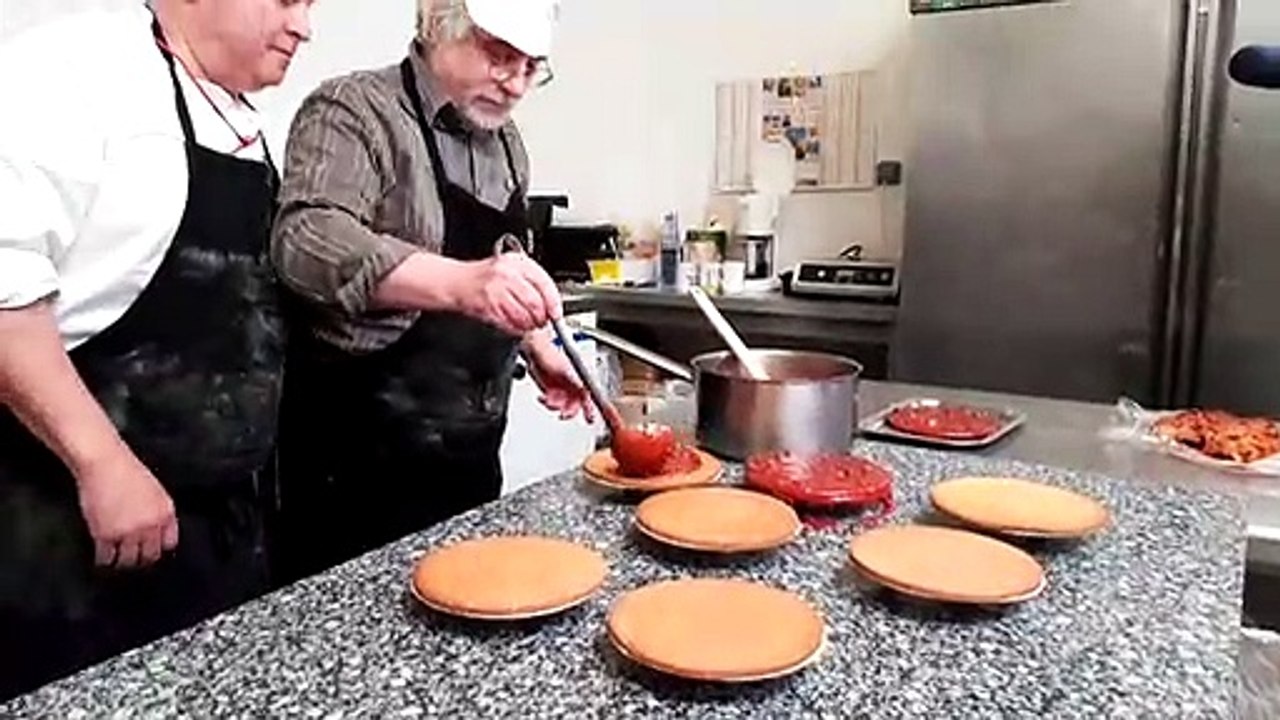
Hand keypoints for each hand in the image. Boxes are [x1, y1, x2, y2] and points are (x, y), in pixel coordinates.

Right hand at [75, 447, 178, 568]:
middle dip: (140, 558)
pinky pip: (106, 558)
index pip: (169, 543)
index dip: (157, 547)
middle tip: (130, 558)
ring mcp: (130, 532)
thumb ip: (157, 512)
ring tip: (115, 560)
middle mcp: (151, 525)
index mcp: (166, 513)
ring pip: (128, 561)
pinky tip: (101, 556)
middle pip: (150, 556)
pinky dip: (103, 559)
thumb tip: (154, 533)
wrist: (104, 463)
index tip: (148, 550)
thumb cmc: (126, 471)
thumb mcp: (155, 491)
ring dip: (121, 562)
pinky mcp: (107, 535)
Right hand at [456, 253, 562, 336]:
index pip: (544, 282)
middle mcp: (507, 274)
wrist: (456, 282)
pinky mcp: (487, 306)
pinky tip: (516, 326)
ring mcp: (496, 290)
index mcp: (517, 262)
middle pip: (535, 301)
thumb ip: (531, 283)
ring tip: (529, 325)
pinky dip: (516, 329)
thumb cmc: (484, 277)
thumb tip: (551, 305)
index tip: (556, 313)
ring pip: (523, 314)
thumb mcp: (510, 270)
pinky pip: (509, 323)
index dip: (553, 301)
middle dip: (542, 317)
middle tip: (542, 322)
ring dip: (529, 325)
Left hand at [527, 340, 594, 422]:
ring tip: (548, 401)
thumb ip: (577, 383)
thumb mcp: (567, 371)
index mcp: (580, 380)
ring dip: (554, 407)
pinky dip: (546, 403)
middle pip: (576, 406)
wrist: (534, 353)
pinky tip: (542, 398)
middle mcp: (572, 386)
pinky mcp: (551, 392)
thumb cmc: (551, 355)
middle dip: (569, 411)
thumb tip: (586, 393)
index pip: (589, 397)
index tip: (590, 417)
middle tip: (563, 414)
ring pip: (562, 407)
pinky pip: (551, 404)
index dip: (590, 408)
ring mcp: (561, 390)